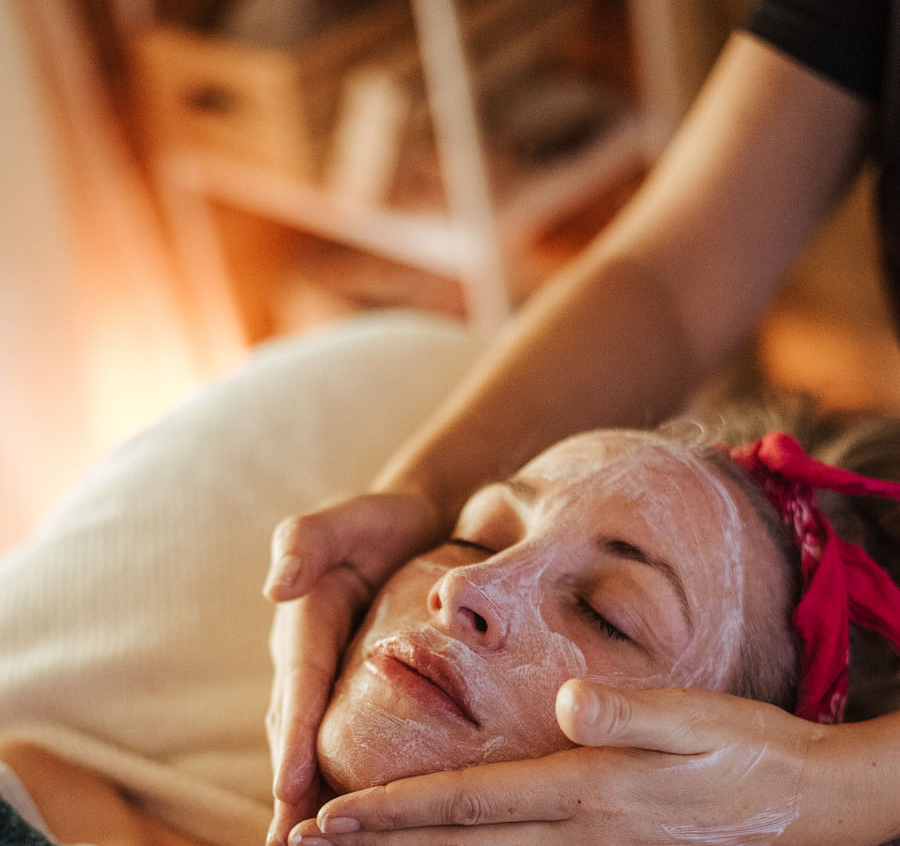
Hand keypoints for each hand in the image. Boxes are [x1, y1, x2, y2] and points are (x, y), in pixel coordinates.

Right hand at [263, 492, 442, 845]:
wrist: (413, 523)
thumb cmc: (380, 520)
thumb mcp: (345, 518)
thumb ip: (305, 543)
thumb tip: (275, 589)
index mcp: (304, 621)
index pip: (300, 683)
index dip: (293, 734)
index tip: (289, 785)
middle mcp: (309, 657)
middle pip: (295, 727)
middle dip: (290, 787)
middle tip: (290, 844)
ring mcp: (330, 675)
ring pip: (316, 740)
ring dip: (310, 793)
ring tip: (312, 845)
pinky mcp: (354, 686)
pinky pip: (344, 734)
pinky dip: (339, 775)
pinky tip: (354, 813)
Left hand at [289, 682, 897, 845]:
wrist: (805, 801)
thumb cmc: (749, 752)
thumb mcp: (699, 721)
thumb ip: (633, 712)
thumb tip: (571, 701)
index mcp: (587, 790)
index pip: (469, 804)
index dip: (396, 814)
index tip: (332, 820)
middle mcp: (578, 829)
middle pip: (460, 844)